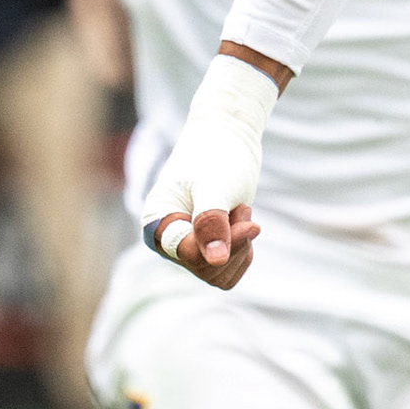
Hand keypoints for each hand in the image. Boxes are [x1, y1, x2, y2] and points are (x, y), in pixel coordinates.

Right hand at [138, 50, 283, 289]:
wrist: (229, 136)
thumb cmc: (217, 154)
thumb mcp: (216, 187)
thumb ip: (212, 222)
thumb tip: (215, 261)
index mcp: (157, 222)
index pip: (189, 255)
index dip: (222, 245)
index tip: (251, 225)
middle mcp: (168, 239)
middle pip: (207, 269)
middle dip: (234, 242)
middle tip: (243, 208)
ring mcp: (188, 245)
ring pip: (220, 272)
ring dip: (240, 244)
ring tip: (238, 208)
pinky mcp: (207, 246)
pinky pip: (231, 267)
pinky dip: (244, 247)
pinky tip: (241, 219)